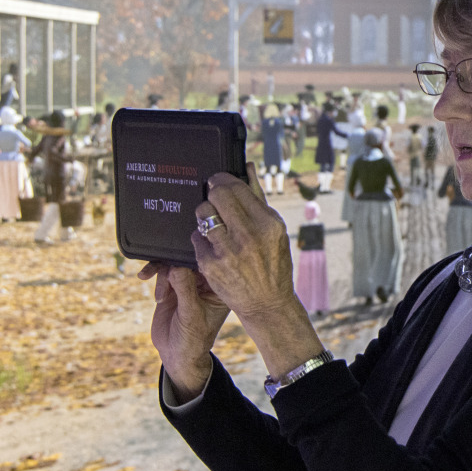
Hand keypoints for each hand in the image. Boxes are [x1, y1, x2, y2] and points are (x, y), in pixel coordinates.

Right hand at [137, 260, 229, 400]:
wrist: (175, 354)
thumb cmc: (192, 339)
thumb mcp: (190, 315)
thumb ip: (185, 290)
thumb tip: (176, 267)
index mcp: (218, 288)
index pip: (210, 264)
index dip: (196, 256)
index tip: (181, 259)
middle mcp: (205, 283)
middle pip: (190, 260)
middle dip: (174, 263)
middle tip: (165, 275)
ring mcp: (187, 283)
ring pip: (174, 263)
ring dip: (162, 273)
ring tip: (160, 297)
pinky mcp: (171, 286)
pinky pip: (162, 271)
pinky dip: (154, 274)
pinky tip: (145, 279)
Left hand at [193, 164, 325, 378]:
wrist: (267, 303)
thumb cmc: (273, 263)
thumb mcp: (275, 230)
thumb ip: (259, 197)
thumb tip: (248, 167)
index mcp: (269, 223)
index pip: (236, 187)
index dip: (223, 180)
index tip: (218, 181)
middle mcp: (249, 235)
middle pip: (217, 195)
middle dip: (211, 191)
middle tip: (212, 194)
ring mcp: (228, 251)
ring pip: (202, 213)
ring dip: (204, 213)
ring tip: (212, 221)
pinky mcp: (210, 264)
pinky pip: (196, 237)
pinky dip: (202, 238)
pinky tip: (212, 245)